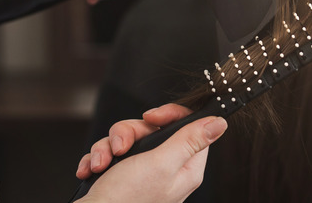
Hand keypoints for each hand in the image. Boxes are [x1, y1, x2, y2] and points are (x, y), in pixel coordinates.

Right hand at [75, 104, 227, 202]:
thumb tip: (219, 123)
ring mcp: (142, 173)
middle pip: (152, 130)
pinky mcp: (120, 176)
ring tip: (102, 165)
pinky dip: (99, 158)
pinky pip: (110, 152)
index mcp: (184, 168)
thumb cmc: (126, 200)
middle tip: (121, 148)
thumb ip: (189, 140)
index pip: (189, 127)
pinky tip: (92, 171)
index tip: (151, 118)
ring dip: (108, 147)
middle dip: (128, 133)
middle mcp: (166, 170)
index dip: (169, 116)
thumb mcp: (161, 164)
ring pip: (127, 138)